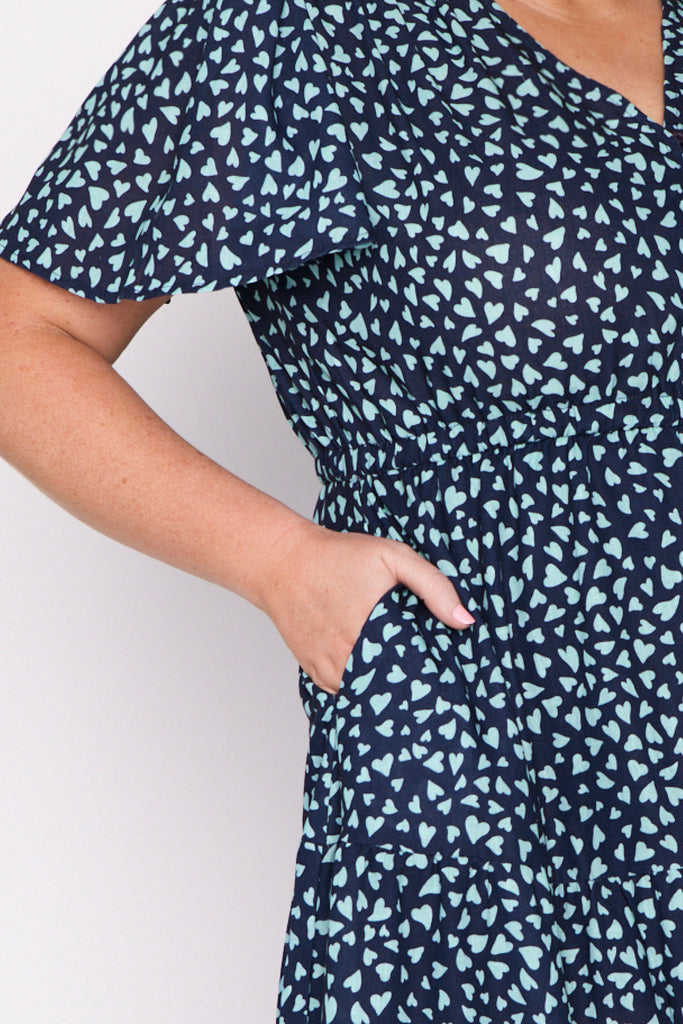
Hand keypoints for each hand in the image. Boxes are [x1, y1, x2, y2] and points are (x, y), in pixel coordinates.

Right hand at [258, 520, 474, 693]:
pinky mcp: (315, 671)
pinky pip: (346, 690)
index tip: (447, 670)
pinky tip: (373, 666)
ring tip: (401, 671)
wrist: (283, 563)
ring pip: (369, 692)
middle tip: (427, 673)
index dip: (434, 672)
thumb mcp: (392, 557)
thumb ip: (433, 586)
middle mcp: (350, 655)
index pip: (417, 670)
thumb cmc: (339, 556)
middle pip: (394, 686)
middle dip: (412, 682)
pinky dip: (361, 684)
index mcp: (375, 630)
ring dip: (385, 685)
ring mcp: (330, 667)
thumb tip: (464, 622)